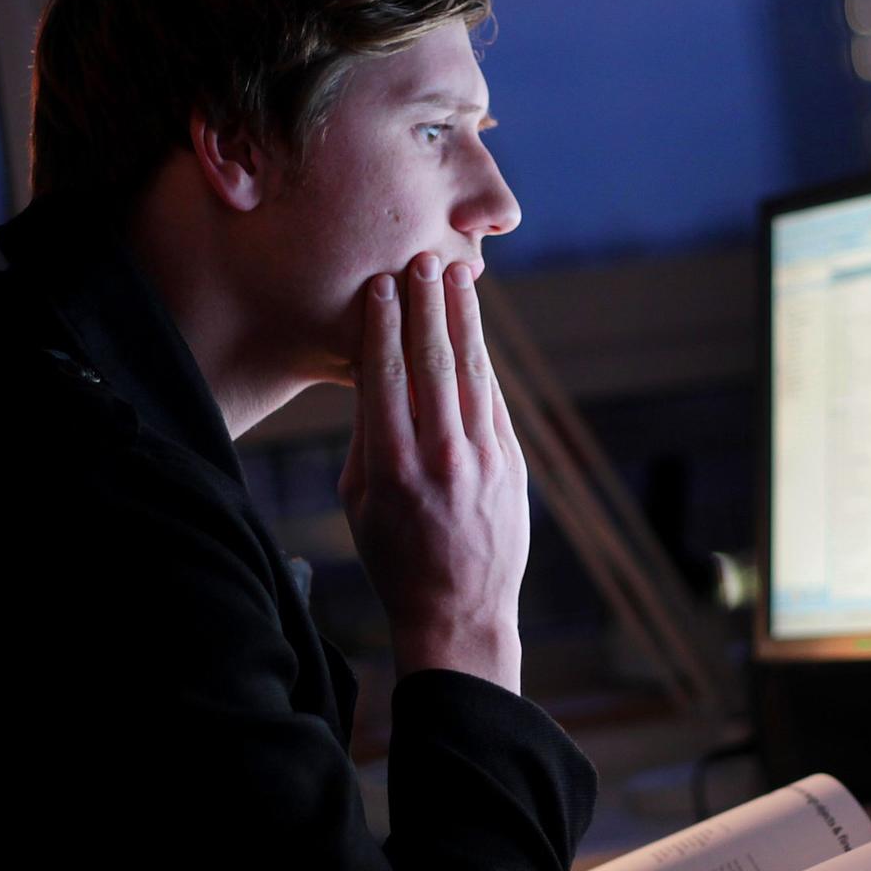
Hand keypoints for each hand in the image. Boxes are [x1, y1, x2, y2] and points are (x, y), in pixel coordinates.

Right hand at [340, 252, 528, 691]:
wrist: (459, 609)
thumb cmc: (394, 554)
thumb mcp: (360, 500)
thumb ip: (367, 436)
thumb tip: (373, 372)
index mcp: (391, 465)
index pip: (386, 375)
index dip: (384, 324)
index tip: (382, 284)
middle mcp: (440, 456)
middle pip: (433, 363)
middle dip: (428, 306)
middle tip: (423, 261)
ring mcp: (482, 459)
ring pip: (472, 373)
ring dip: (465, 321)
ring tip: (458, 278)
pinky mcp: (511, 464)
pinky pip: (494, 400)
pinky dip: (485, 360)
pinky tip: (476, 331)